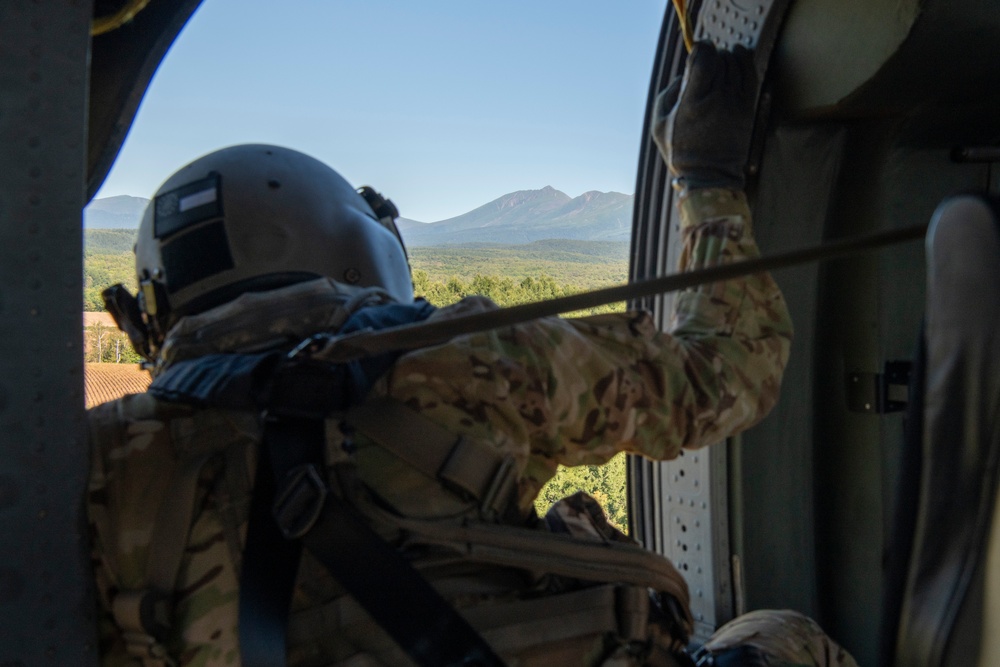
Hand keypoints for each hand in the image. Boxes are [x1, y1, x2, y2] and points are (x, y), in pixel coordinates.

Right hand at [652, 42, 757, 191]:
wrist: (709, 175)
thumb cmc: (680, 151)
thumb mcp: (658, 123)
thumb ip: (668, 94)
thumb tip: (683, 76)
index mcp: (692, 101)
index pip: (703, 57)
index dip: (700, 49)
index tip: (697, 52)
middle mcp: (716, 97)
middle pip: (719, 58)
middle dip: (712, 56)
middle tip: (706, 65)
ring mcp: (734, 102)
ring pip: (735, 63)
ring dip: (727, 58)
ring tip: (720, 62)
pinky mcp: (746, 107)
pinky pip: (750, 73)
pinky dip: (745, 59)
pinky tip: (739, 53)